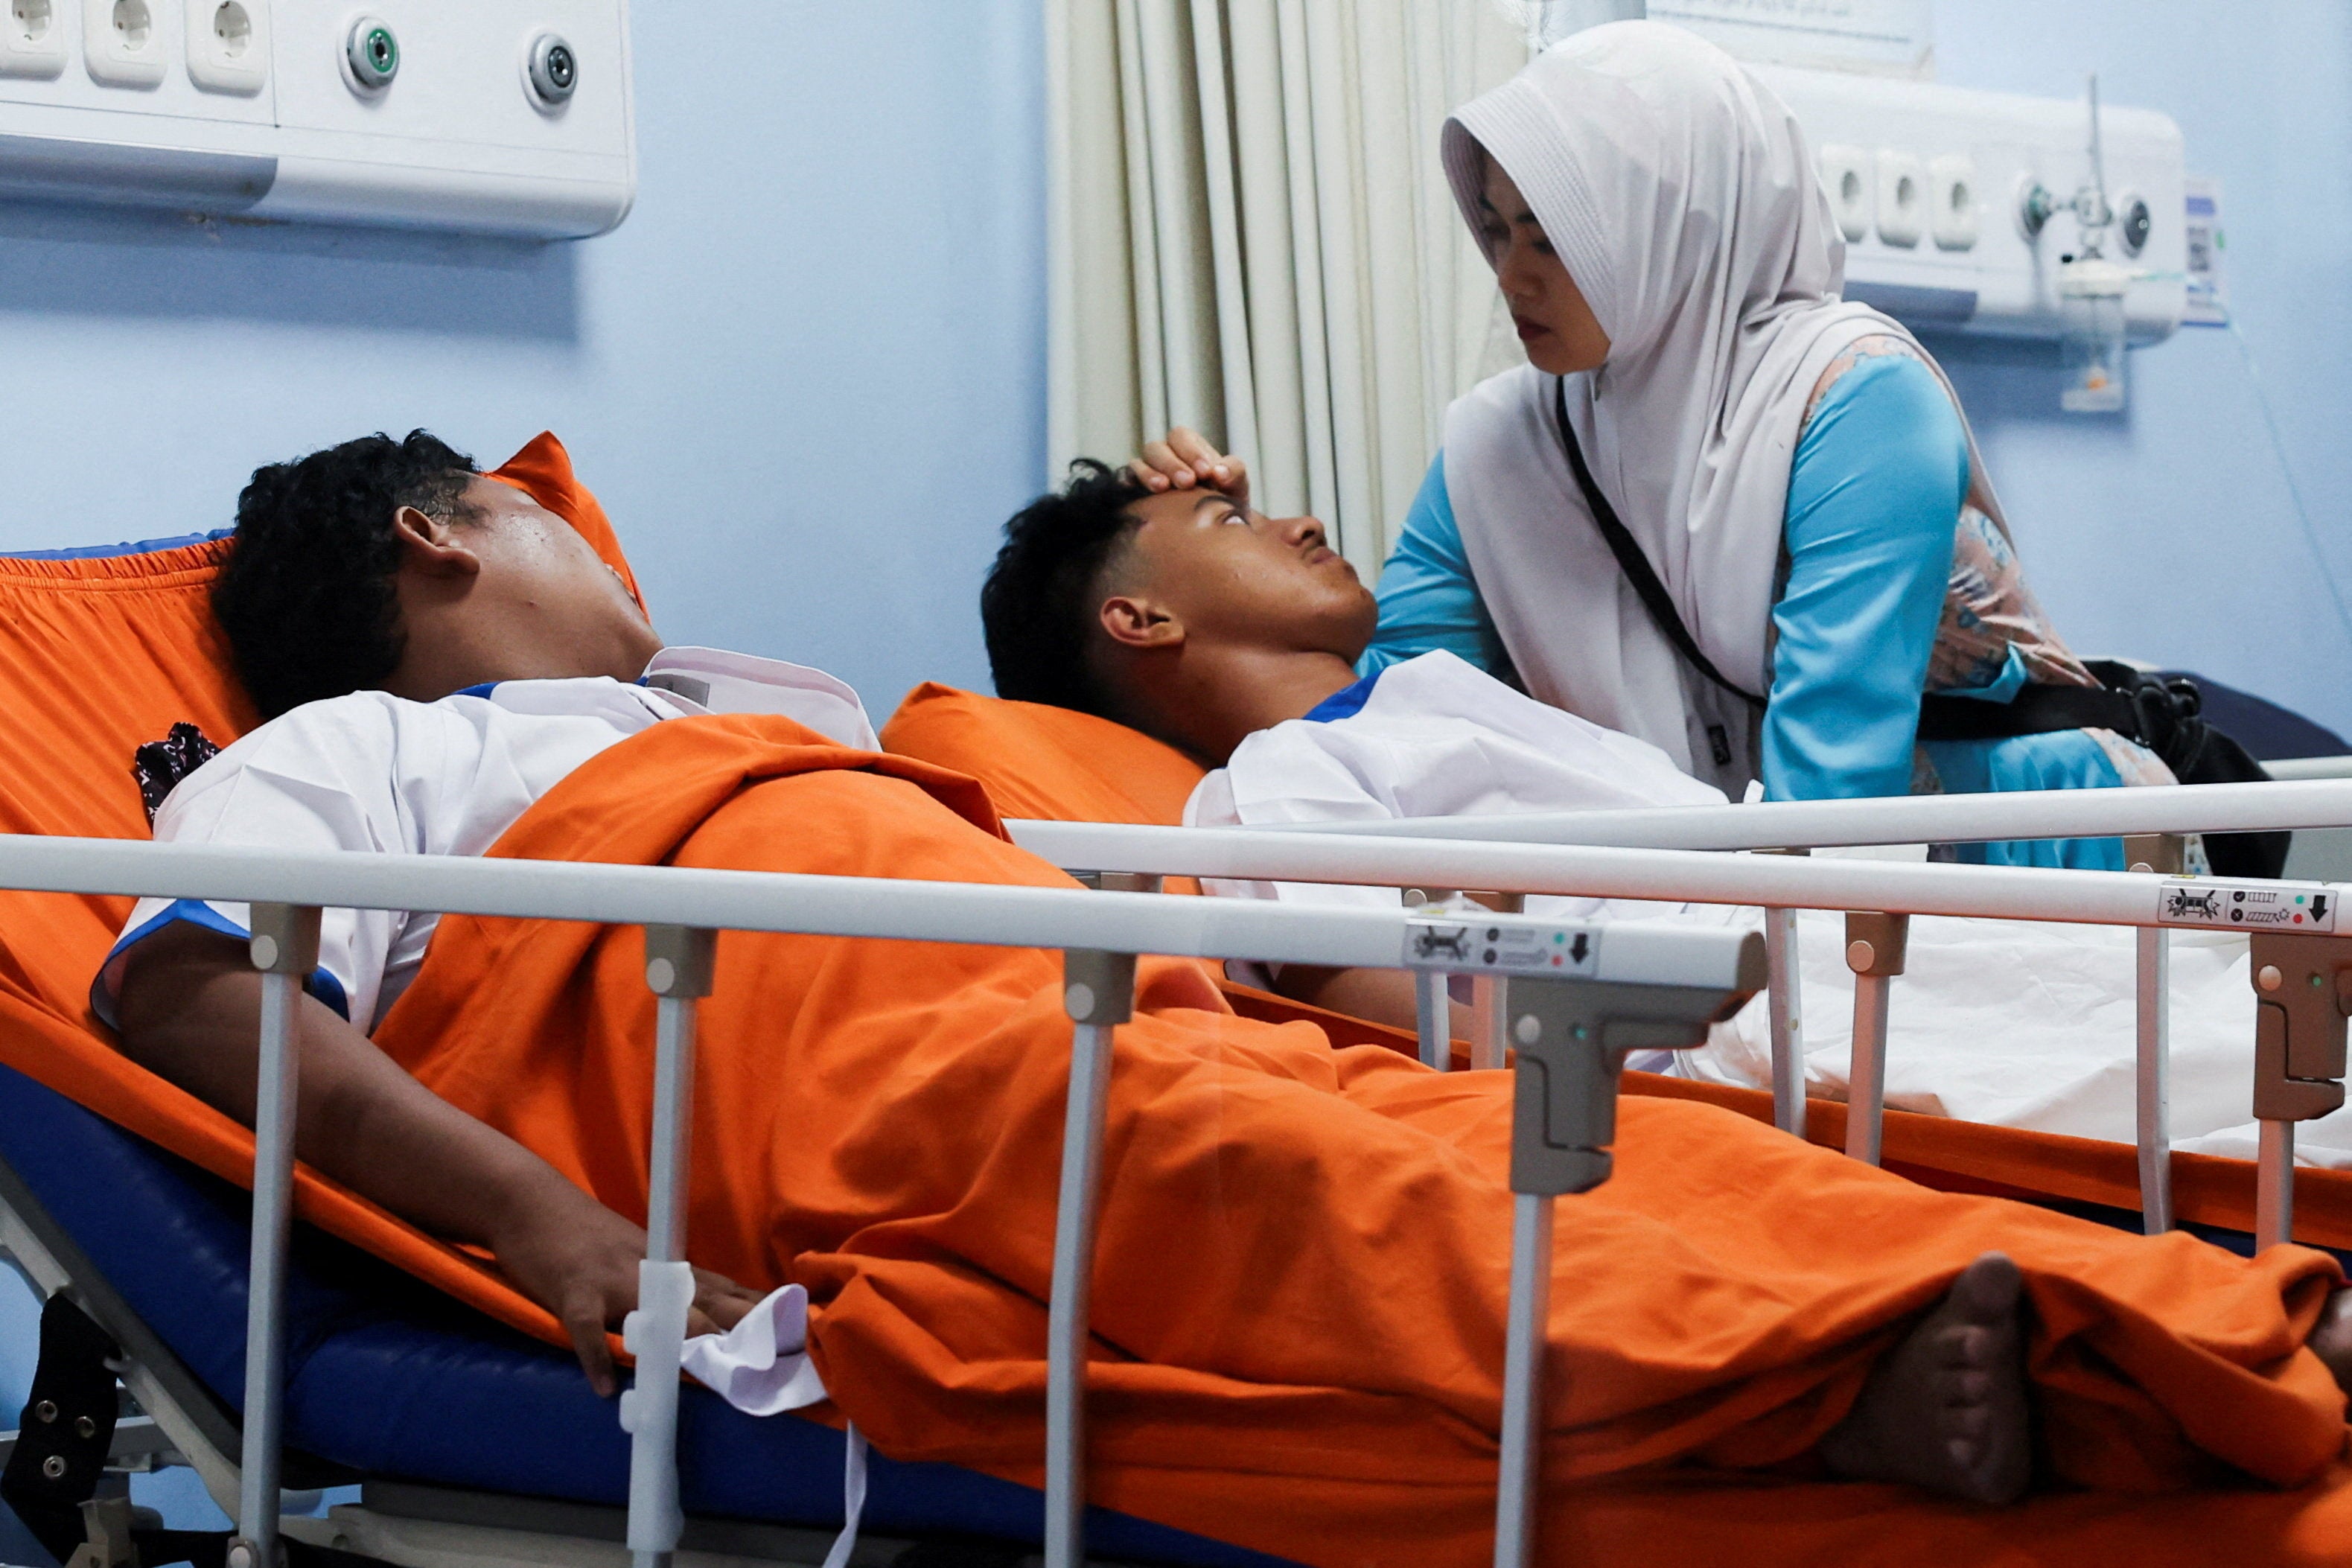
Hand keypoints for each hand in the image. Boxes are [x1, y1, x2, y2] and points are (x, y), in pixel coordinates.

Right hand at [487, 1170, 765, 1396]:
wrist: (531, 1203)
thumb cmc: (584, 1234)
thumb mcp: (637, 1254)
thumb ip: (668, 1286)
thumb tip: (703, 1318)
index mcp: (667, 1265)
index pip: (725, 1289)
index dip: (759, 1311)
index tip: (796, 1329)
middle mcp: (650, 1271)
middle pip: (706, 1300)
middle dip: (741, 1327)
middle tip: (775, 1354)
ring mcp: (613, 1280)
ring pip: (657, 1310)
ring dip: (683, 1338)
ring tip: (710, 1366)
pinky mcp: (574, 1291)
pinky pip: (586, 1329)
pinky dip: (594, 1357)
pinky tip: (603, 1387)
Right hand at [1129, 428, 1248, 504]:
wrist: (1212, 532)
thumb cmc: (1224, 501)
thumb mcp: (1236, 485)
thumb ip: (1233, 472)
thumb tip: (1219, 472)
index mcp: (1187, 447)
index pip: (1181, 437)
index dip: (1192, 451)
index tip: (1206, 472)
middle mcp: (1164, 456)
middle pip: (1157, 448)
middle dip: (1172, 464)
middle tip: (1188, 482)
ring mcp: (1147, 472)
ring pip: (1139, 463)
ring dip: (1150, 474)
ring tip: (1163, 488)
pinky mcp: (1134, 491)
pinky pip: (1126, 481)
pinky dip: (1129, 483)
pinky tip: (1137, 494)